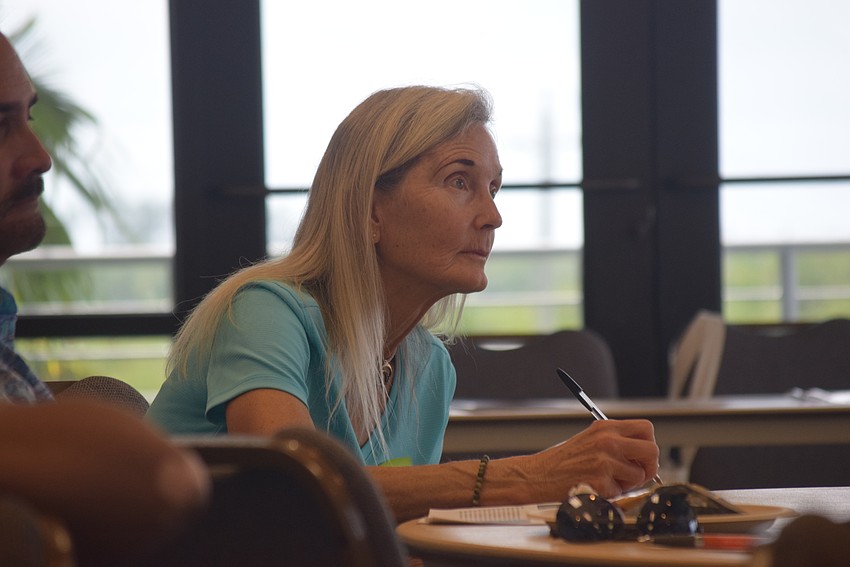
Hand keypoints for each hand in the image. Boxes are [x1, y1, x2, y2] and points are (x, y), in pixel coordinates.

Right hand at [524, 419, 659, 499]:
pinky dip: (612, 493)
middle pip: (651, 450)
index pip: (646, 428)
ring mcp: (604, 460)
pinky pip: (622, 491)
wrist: (539, 474)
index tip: (641, 456)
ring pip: (640, 475)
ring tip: (608, 480)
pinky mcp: (600, 480)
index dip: (649, 444)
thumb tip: (645, 456)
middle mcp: (607, 440)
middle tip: (637, 473)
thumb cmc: (564, 461)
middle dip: (649, 466)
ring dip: (628, 483)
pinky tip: (596, 487)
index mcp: (606, 427)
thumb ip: (617, 441)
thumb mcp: (591, 439)